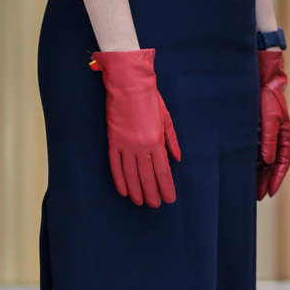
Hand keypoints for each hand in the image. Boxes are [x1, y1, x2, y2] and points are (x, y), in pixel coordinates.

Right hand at [90, 49, 181, 206]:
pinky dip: (119, 179)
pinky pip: (115, 165)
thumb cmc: (150, 99)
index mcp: (156, 141)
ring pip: (130, 174)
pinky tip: (123, 190)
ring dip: (136, 190)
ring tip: (140, 202)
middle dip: (152, 193)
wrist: (128, 84)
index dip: (166, 187)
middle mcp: (140, 146)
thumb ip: (171, 140)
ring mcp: (125, 144)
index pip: (162, 171)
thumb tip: (177, 158)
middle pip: (146, 176)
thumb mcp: (166, 118)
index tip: (169, 199)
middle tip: (155, 205)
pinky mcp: (112, 141)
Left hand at [257, 50, 289, 199]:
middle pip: (274, 165)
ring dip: (260, 174)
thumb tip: (269, 160)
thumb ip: (269, 140)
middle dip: (267, 181)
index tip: (270, 192)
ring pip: (265, 161)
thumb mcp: (270, 119)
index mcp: (285, 136)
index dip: (277, 179)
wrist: (261, 81)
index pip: (283, 163)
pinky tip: (245, 171)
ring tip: (251, 189)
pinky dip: (253, 164)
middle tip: (258, 196)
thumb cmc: (269, 98)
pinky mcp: (258, 133)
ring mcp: (268, 136)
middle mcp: (278, 138)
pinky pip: (257, 153)